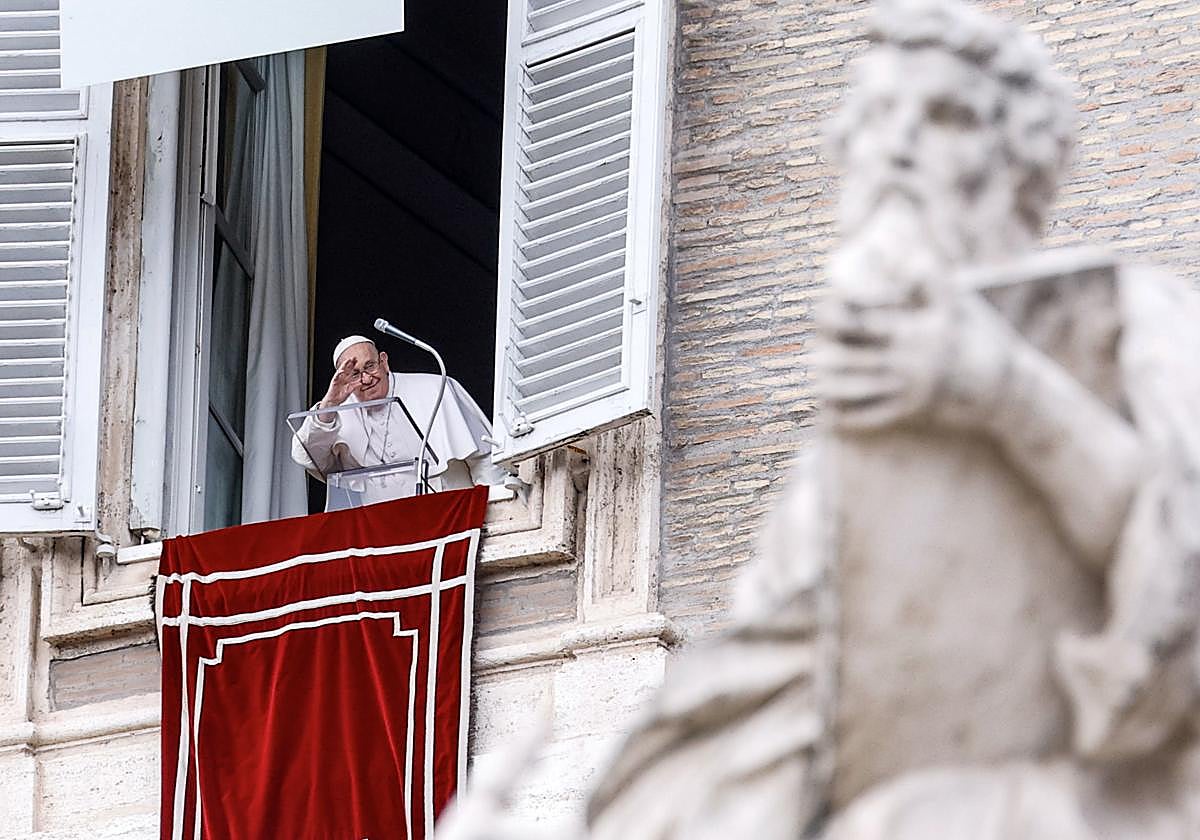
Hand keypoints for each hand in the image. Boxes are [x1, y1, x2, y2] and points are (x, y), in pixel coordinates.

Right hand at [318, 357, 358, 419]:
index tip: (357, 359)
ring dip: (344, 365)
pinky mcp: (334, 383)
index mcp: (346, 378)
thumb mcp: (350, 389)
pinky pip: (336, 377)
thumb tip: (362, 382)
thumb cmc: (341, 395)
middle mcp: (342, 378)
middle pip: (346, 368)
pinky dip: (339, 374)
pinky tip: (341, 371)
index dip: (353, 364)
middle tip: (354, 357)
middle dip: (350, 362)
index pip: (349, 370)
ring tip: (348, 361)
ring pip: (341, 370)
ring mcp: (338, 379)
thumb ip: (356, 385)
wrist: (333, 400)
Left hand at [815, 290, 1013, 432]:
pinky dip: (848, 417)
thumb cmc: (983, 339)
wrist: (1011, 389)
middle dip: (827, 354)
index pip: (866, 319)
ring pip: (858, 389)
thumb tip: (914, 256)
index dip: (838, 314)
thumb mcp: (961, 306)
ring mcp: (910, 388)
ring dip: (830, 387)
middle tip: (806, 352)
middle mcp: (910, 359)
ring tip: (811, 380)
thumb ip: (933, 282)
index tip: (818, 310)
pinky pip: (873, 417)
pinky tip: (827, 413)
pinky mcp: (914, 412)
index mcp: (916, 329)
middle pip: (855, 356)